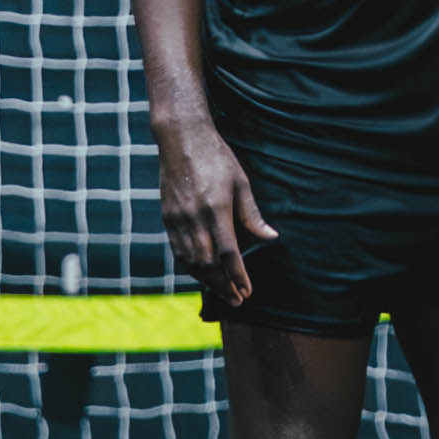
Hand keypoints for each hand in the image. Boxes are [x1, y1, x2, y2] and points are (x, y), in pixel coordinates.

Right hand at [157, 121, 276, 307]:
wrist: (181, 138)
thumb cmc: (217, 157)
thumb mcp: (241, 182)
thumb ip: (252, 214)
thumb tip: (271, 237)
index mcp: (216, 209)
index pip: (229, 253)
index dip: (239, 276)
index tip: (248, 291)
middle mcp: (194, 218)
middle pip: (209, 264)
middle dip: (223, 286)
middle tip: (237, 300)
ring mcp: (177, 219)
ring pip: (191, 261)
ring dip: (207, 281)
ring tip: (222, 292)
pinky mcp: (167, 217)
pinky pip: (178, 251)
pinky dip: (190, 267)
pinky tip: (201, 273)